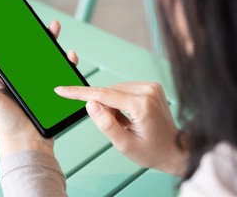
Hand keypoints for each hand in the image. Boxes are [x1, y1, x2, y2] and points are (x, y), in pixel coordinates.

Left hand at [0, 20, 77, 158]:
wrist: (27, 142)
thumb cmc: (3, 121)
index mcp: (1, 76)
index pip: (6, 51)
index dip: (9, 35)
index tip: (14, 20)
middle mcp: (19, 78)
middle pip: (28, 51)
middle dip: (35, 35)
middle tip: (40, 23)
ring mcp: (36, 83)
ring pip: (45, 58)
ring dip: (51, 44)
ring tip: (55, 30)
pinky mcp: (50, 89)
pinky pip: (59, 72)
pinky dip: (64, 62)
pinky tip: (68, 55)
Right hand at [54, 82, 186, 175]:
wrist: (174, 149)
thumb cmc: (152, 151)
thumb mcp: (124, 145)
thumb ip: (106, 124)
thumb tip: (90, 104)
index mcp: (141, 105)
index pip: (103, 95)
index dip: (79, 93)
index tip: (62, 89)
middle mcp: (148, 90)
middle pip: (109, 92)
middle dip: (104, 107)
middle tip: (117, 126)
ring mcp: (151, 86)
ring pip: (115, 89)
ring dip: (112, 104)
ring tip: (126, 122)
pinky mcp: (151, 86)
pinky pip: (125, 89)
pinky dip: (120, 101)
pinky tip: (129, 114)